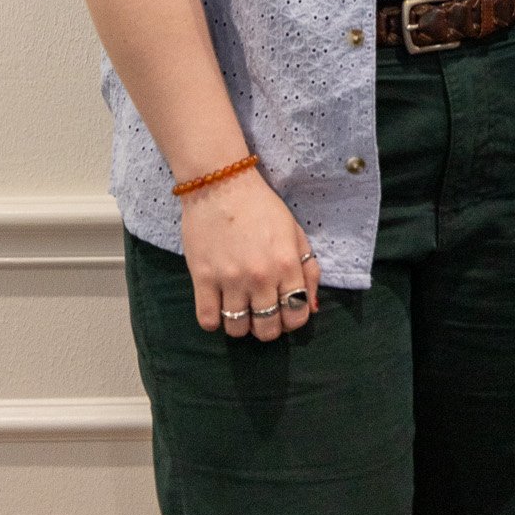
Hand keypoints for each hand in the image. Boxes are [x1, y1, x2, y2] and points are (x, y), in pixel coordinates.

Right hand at [178, 168, 320, 341]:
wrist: (221, 184)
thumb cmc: (261, 206)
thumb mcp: (295, 232)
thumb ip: (308, 269)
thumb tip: (312, 307)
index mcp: (287, 264)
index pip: (297, 315)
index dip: (293, 320)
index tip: (285, 312)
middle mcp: (261, 277)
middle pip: (267, 330)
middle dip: (268, 327)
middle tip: (262, 313)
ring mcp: (230, 280)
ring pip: (237, 330)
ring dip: (241, 324)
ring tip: (239, 308)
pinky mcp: (202, 279)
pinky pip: (208, 321)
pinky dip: (214, 321)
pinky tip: (218, 306)